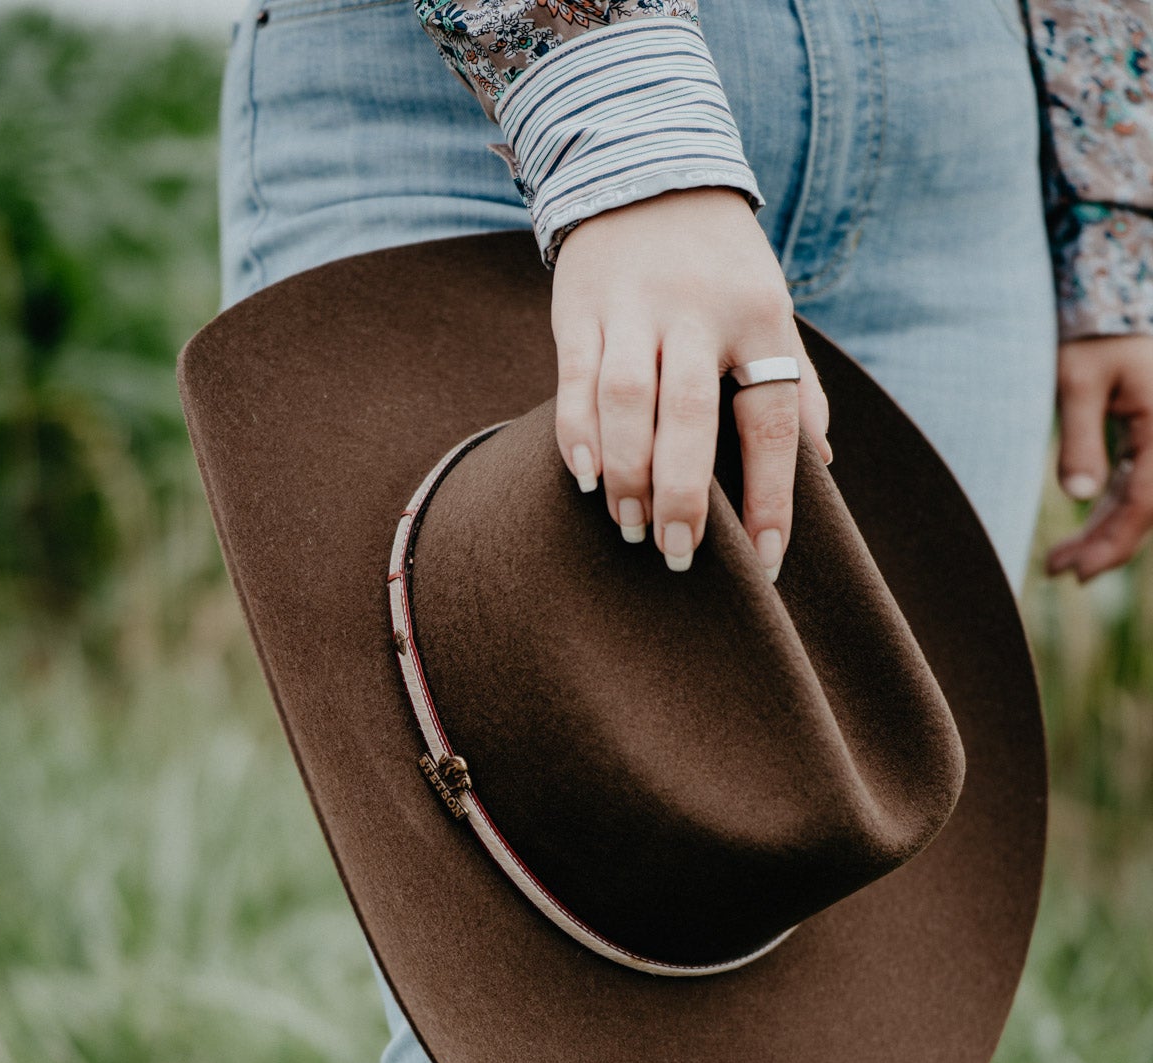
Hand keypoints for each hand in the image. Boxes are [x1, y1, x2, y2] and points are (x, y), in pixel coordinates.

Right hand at [550, 187, 830, 575]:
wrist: (644, 164)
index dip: (773, 494)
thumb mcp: (770, 307)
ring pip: (628, 404)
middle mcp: (698, 312)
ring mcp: (635, 308)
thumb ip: (798, 382)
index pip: (773, 419)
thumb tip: (824, 460)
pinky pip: (577, 380)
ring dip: (627, 474)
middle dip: (684, 495)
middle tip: (678, 556)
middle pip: (692, 418)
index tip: (768, 558)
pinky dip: (578, 433)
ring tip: (630, 525)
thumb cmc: (720, 265)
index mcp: (760, 317)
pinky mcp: (581, 306)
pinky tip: (585, 478)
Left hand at [1047, 334, 1152, 581]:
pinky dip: (1107, 510)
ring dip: (1103, 532)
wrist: (1110, 294)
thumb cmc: (1092, 334)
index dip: (1112, 541)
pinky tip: (1081, 531)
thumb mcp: (1077, 382)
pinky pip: (1133, 484)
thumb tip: (1077, 496)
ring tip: (1060, 561)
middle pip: (1144, 508)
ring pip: (1139, 500)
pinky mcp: (1147, 437)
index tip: (1078, 572)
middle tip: (1059, 571)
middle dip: (1104, 545)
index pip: (1143, 500)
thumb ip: (1079, 439)